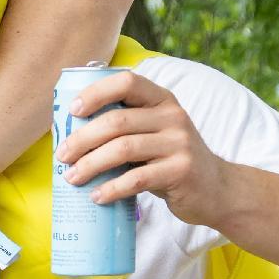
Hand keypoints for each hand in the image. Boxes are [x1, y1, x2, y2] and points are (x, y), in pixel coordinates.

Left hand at [58, 69, 231, 226]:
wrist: (216, 189)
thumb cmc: (171, 161)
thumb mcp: (155, 134)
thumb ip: (127, 127)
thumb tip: (70, 134)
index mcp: (162, 99)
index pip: (126, 82)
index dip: (96, 92)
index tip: (72, 111)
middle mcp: (172, 116)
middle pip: (116, 121)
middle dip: (82, 139)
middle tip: (62, 156)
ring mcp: (179, 143)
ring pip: (122, 149)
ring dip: (90, 165)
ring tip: (72, 178)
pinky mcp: (181, 171)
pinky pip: (137, 178)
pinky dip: (111, 188)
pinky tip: (97, 196)